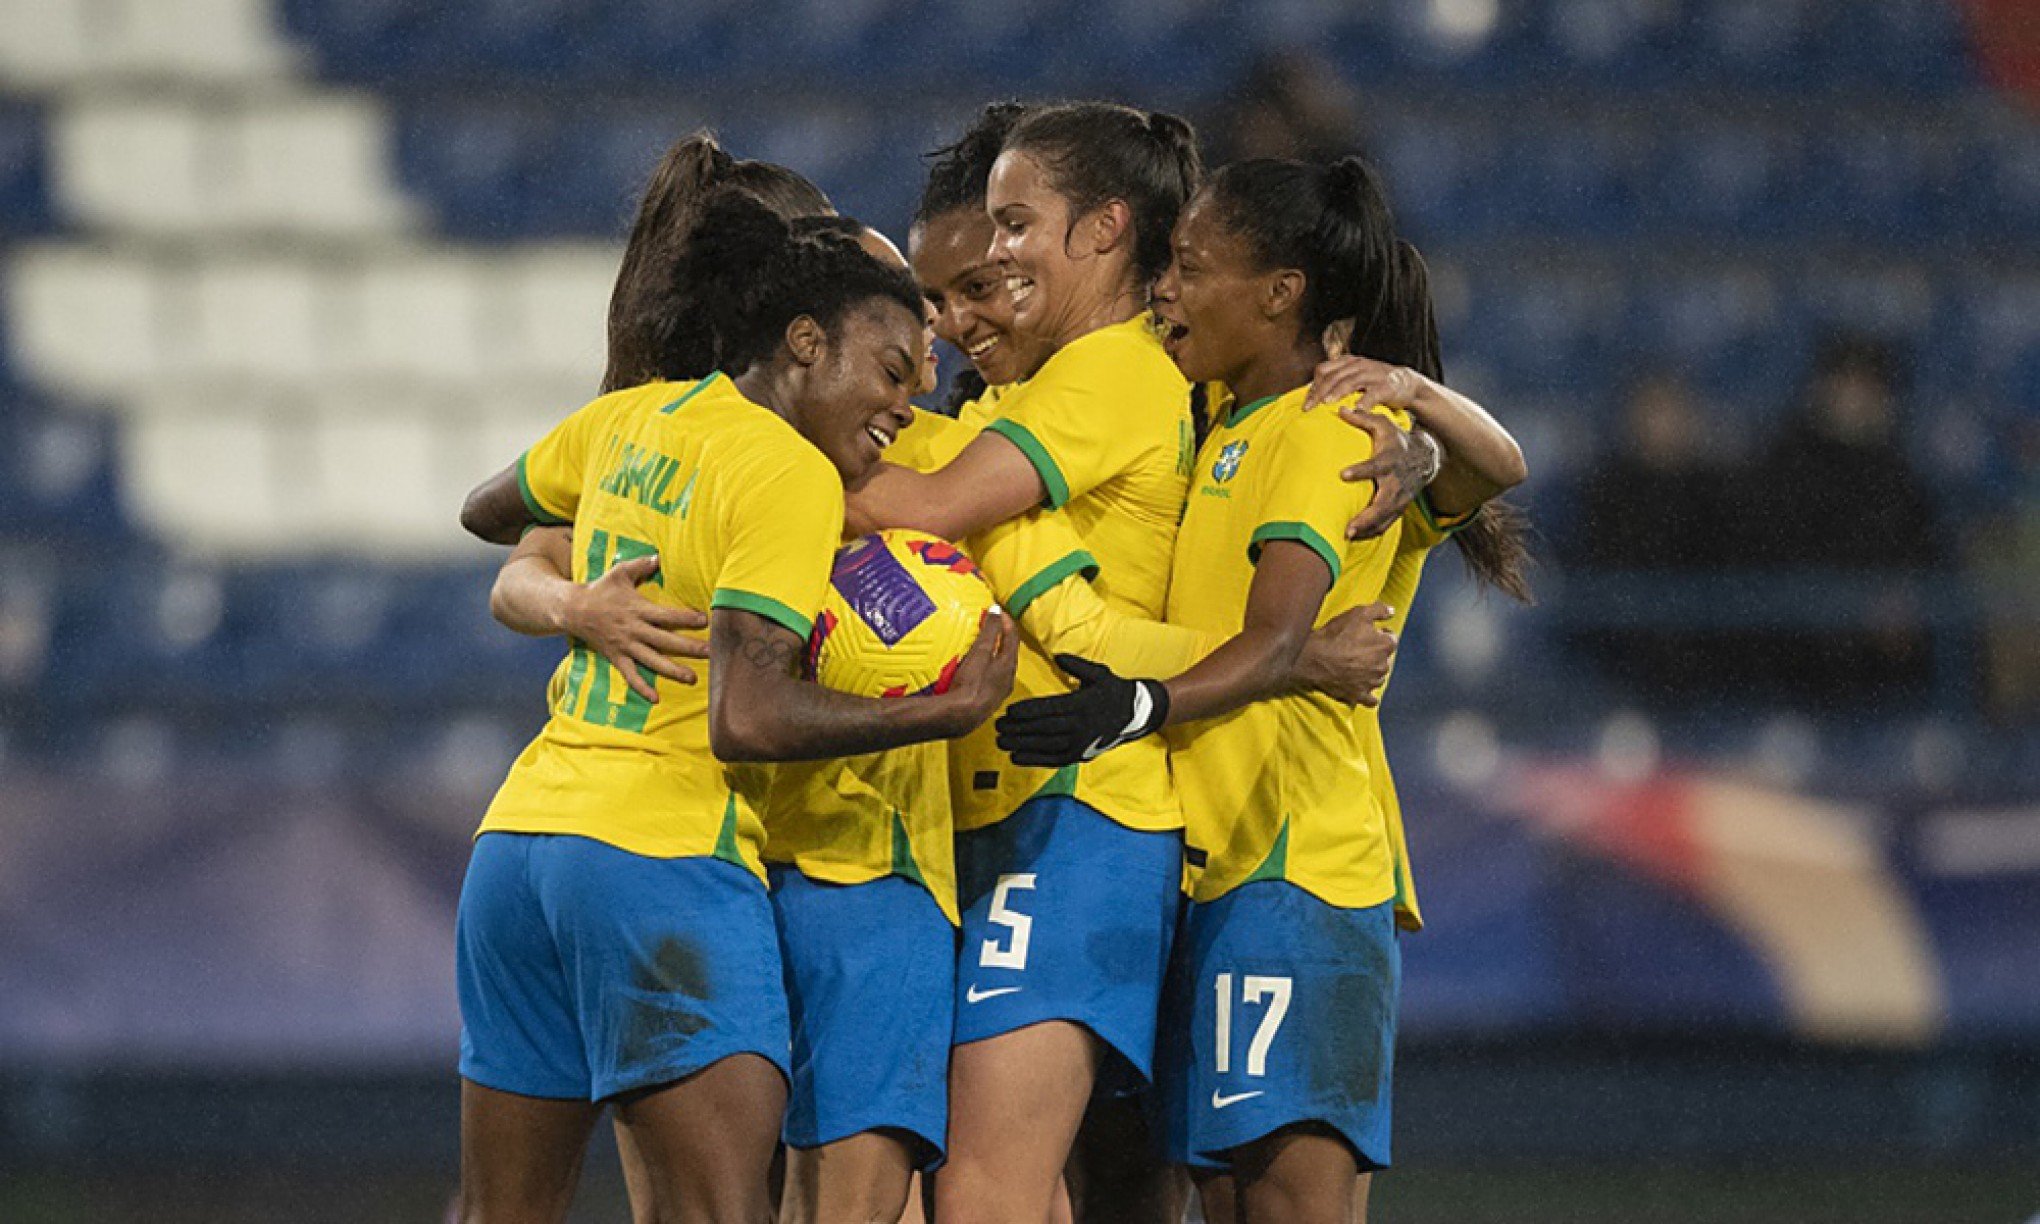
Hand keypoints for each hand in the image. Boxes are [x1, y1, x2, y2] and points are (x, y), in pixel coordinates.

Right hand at [560, 555, 710, 702]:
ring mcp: (625, 646)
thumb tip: (659, 557)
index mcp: (638, 609)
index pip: (666, 616)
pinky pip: (630, 676)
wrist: (572, 609)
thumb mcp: (620, 573)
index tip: (705, 620)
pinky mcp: (616, 657)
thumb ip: (641, 565)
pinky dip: (642, 688)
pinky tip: (656, 698)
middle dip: (689, 647)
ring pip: (652, 661)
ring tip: (692, 678)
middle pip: (666, 641)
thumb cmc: (600, 590)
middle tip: (711, 652)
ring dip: (672, 671)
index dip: (686, 618)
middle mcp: (634, 630)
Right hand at [937, 608, 1018, 732]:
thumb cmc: (971, 684)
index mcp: (1008, 666)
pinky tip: (968, 672)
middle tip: (991, 627)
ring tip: (978, 647)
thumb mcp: (981, 652)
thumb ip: (989, 630)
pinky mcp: (983, 703)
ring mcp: (995, 693)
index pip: (1013, 638)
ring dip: (990, 656)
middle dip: (1000, 639)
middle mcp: (1006, 680)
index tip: (998, 612)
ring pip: (997, 669)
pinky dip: (981, 671)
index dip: (1006, 622)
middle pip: (1007, 654)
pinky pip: (986, 681)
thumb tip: (995, 610)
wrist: (959, 716)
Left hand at [994, 655, 1169, 767]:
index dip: (1028, 711)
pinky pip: (1053, 760)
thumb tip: (1058, 656)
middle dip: (1018, 729)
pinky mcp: (1080, 755)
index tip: (1009, 711)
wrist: (1136, 714)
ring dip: (1021, 745)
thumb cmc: (1113, 690)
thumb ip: (1076, 666)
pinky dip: (1034, 760)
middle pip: (1043, 729)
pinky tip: (1016, 758)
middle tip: (997, 727)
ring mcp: (1080, 743)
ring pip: (1046, 746)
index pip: (1050, 708)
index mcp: (1083, 704)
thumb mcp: (1098, 673)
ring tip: (1001, 742)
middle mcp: (1081, 726)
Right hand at [1293, 602, 1396, 705]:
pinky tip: (1364, 690)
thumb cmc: (1335, 635)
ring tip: (1356, 666)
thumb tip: (1392, 611)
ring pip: (1379, 677)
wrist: (1313, 658)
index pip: (1391, 639)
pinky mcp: (1359, 695)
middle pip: (1385, 659)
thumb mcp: (1358, 613)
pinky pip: (1371, 700)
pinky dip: (1369, 696)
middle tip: (1359, 649)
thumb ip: (1379, 610)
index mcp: (1385, 645)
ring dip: (1371, 672)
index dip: (1380, 634)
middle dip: (1376, 654)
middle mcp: (1383, 666)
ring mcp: (1371, 682)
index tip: (1370, 634)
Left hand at [1303, 354, 1426, 415]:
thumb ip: (1338, 380)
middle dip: (1318, 392)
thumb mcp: (1356, 375)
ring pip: (1350, 382)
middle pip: (1333, 377)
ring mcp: (1372, 375)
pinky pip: (1372, 395)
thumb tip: (1314, 394)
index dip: (1313, 385)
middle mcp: (1359, 365)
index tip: (1305, 401)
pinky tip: (1355, 411)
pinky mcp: (1385, 387)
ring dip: (1336, 392)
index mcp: (1349, 362)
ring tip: (1325, 403)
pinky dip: (1362, 403)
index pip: (1324, 370)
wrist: (1407, 383)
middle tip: (1308, 407)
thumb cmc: (1376, 382)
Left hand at [1336, 410, 1438, 539]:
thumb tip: (1341, 408)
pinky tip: (1354, 538)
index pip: (1376, 466)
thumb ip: (1363, 418)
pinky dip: (1372, 533)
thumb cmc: (1396, 440)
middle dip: (1367, 516)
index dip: (1361, 470)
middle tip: (1348, 527)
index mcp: (1390, 460)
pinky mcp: (1399, 508)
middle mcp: (1396, 482)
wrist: (1424, 457)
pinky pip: (1386, 524)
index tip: (1343, 474)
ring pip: (1385, 518)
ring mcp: (1399, 498)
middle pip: (1384, 503)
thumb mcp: (1383, 425)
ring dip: (1367, 529)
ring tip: (1347, 536)